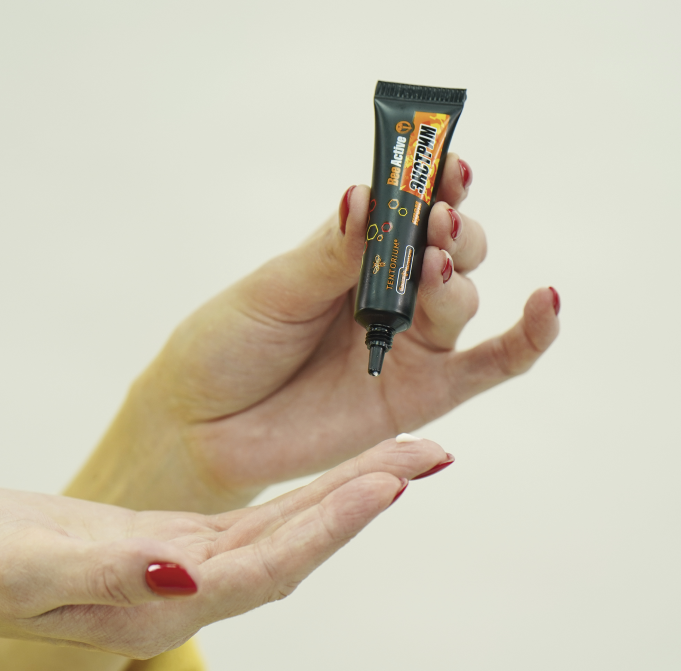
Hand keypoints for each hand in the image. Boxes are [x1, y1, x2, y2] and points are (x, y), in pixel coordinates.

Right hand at [0, 439, 447, 657]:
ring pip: (290, 524)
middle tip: (428, 456)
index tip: (386, 486)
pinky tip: (341, 475)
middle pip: (300, 542)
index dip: (330, 528)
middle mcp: (193, 588)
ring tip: (406, 454)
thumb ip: (105, 573)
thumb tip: (181, 578)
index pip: (270, 567)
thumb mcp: (28, 567)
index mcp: (163, 603)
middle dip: (366, 498)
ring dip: (349, 489)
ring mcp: (192, 564)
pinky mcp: (182, 539)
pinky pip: (263, 514)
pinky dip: (309, 492)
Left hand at [127, 155, 557, 501]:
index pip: (406, 208)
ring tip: (431, 268)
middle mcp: (388, 296)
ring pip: (462, 299)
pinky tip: (545, 302)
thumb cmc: (229, 348)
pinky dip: (527, 336)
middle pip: (447, 248)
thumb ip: (331, 252)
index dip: (430, 182)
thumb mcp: (274, 290)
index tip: (444, 160)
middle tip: (434, 220)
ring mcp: (408, 345)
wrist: (206, 429)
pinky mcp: (421, 393)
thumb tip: (370, 191)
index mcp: (353, 257)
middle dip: (449, 229)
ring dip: (457, 276)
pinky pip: (491, 365)